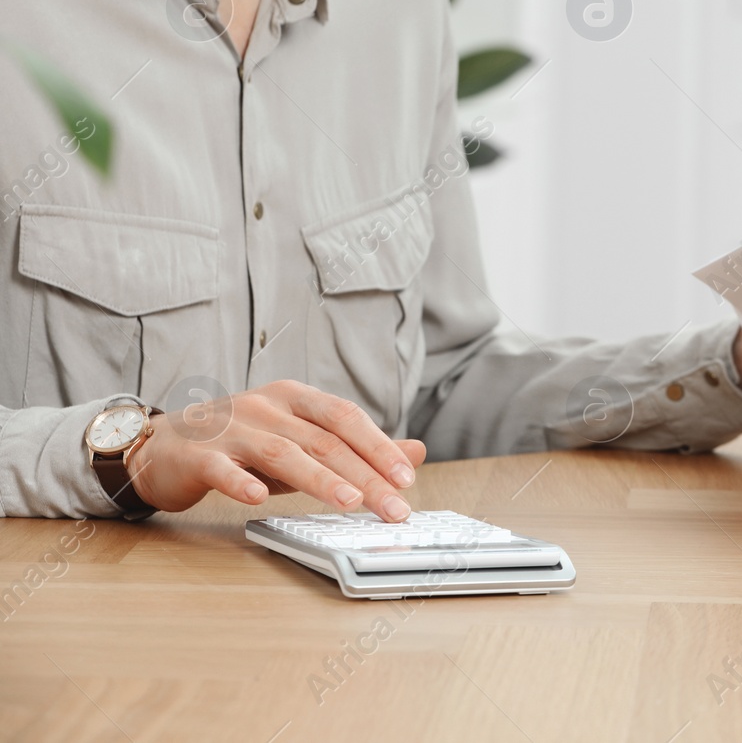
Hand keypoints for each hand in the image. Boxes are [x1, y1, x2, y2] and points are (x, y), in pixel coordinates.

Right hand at [125, 381, 425, 521]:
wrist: (162, 446)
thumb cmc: (242, 445)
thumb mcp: (302, 441)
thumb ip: (356, 449)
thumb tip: (416, 454)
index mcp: (295, 398)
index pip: (346, 418)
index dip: (378, 446)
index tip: (406, 478)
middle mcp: (266, 407)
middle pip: (323, 441)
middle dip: (364, 476)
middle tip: (393, 507)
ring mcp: (230, 429)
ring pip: (282, 453)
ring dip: (318, 478)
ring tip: (349, 501)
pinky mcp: (197, 455)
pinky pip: (222, 468)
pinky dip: (241, 482)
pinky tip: (259, 499)